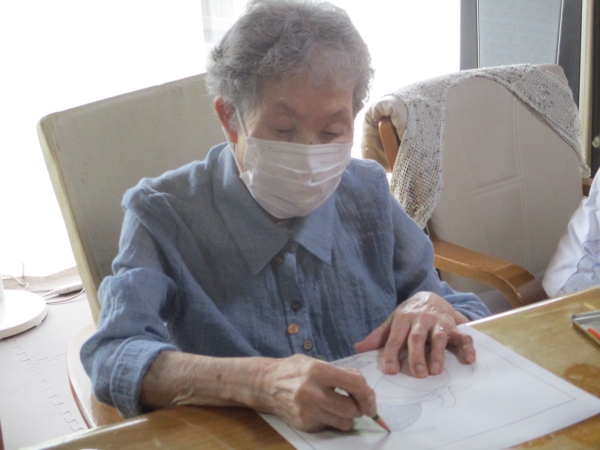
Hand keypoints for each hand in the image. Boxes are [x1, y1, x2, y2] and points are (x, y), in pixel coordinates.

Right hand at [258, 354, 376, 431]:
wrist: (266, 384)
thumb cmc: (295, 370)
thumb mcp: (316, 363)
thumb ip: (341, 373)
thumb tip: (365, 389)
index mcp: (317, 371)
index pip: (354, 383)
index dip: (368, 393)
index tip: (370, 400)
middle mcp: (311, 392)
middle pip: (351, 408)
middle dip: (359, 407)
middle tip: (356, 402)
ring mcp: (307, 411)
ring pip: (344, 422)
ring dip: (347, 416)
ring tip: (339, 406)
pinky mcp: (304, 424)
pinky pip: (330, 427)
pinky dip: (332, 420)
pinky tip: (323, 410)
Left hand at [353, 291, 474, 377]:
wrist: (430, 296)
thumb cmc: (408, 315)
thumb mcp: (392, 322)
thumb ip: (378, 336)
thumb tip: (358, 348)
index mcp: (403, 319)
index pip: (395, 338)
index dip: (391, 354)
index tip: (389, 371)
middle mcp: (421, 320)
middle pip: (417, 338)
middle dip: (417, 356)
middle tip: (418, 374)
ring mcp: (438, 322)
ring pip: (439, 337)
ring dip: (438, 354)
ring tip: (436, 371)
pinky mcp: (454, 326)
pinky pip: (463, 336)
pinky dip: (467, 347)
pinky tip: (469, 359)